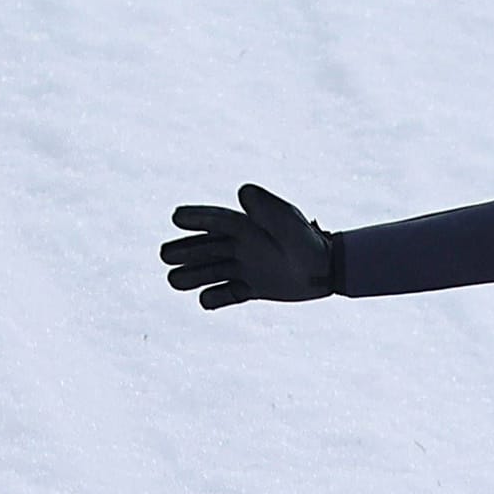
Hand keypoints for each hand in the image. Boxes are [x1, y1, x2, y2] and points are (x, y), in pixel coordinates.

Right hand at [161, 184, 334, 309]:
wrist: (329, 270)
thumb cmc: (308, 242)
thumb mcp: (288, 223)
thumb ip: (267, 209)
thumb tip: (243, 192)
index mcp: (247, 226)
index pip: (215, 220)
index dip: (196, 218)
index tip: (176, 217)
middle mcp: (243, 245)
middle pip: (206, 247)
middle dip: (185, 251)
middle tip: (165, 255)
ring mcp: (247, 267)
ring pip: (212, 271)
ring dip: (192, 275)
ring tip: (173, 281)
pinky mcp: (254, 287)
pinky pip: (229, 293)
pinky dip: (217, 298)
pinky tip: (206, 301)